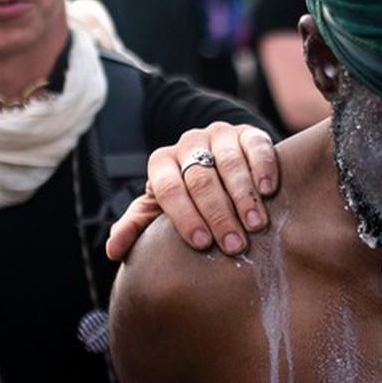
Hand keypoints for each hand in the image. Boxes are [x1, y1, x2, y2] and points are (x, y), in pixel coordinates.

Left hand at [105, 123, 279, 260]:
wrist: (218, 165)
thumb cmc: (187, 199)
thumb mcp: (159, 212)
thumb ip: (137, 227)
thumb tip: (112, 250)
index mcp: (161, 163)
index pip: (168, 188)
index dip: (184, 216)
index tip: (201, 244)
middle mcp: (188, 144)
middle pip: (199, 178)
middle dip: (217, 214)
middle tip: (233, 245)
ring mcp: (219, 135)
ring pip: (228, 163)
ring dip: (243, 197)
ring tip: (255, 226)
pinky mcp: (248, 132)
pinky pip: (256, 146)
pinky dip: (263, 167)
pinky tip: (268, 191)